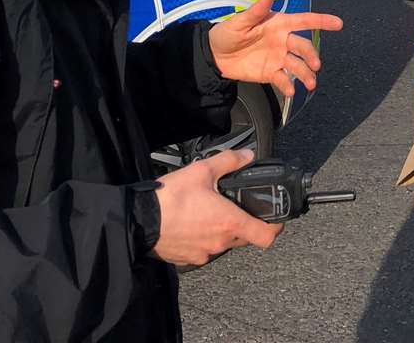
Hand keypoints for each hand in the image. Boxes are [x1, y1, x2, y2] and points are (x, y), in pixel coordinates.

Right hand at [151, 149, 282, 266]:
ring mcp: (204, 254)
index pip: (267, 236)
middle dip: (245, 222)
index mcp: (229, 223)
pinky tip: (193, 222)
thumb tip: (247, 156)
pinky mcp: (189, 259)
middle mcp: (220, 243)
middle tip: (236, 205)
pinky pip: (205, 249)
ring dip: (223, 230)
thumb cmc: (170, 198)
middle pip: (246, 238)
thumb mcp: (202, 170)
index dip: (276, 227)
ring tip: (209, 211)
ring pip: (224, 243)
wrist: (138, 221)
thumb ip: (229, 161)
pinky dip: (205, 237)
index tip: (275, 217)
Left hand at [208, 0, 343, 96]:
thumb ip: (256, 11)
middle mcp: (283, 41)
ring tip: (310, 84)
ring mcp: (278, 58)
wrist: (214, 56)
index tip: (338, 23)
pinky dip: (288, 86)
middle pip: (304, 47)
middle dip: (312, 55)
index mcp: (278, 24)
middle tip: (315, 65)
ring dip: (306, 74)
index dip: (322, 21)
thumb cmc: (227, 33)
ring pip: (298, 65)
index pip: (304, 21)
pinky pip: (283, 80)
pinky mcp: (271, 73)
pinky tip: (290, 92)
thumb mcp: (239, 22)